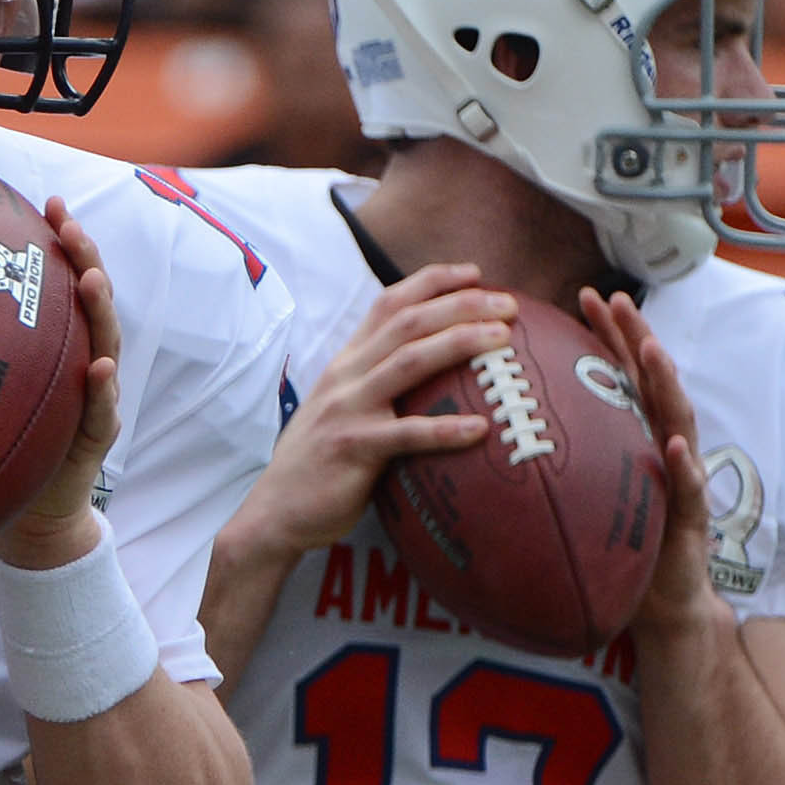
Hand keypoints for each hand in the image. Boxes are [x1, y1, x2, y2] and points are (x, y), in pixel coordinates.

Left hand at [0, 200, 121, 568]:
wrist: (25, 512)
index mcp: (55, 343)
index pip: (62, 282)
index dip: (61, 242)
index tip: (47, 203)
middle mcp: (82, 360)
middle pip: (92, 300)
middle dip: (86, 258)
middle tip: (70, 226)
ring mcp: (94, 396)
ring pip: (105, 344)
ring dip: (100, 309)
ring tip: (90, 279)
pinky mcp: (96, 436)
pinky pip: (102, 409)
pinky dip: (102, 388)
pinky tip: (98, 368)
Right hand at [230, 262, 510, 563]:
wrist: (275, 510)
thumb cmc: (323, 463)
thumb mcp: (345, 409)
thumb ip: (379, 385)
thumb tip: (437, 376)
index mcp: (347, 362)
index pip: (388, 304)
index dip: (432, 282)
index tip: (476, 274)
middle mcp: (346, 376)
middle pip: (407, 323)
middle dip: (460, 305)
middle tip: (509, 305)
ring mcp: (347, 409)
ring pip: (408, 362)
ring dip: (459, 344)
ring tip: (502, 341)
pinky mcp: (352, 448)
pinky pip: (406, 435)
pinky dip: (444, 429)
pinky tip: (480, 429)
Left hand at [578, 286, 719, 633]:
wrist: (657, 604)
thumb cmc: (615, 545)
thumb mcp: (581, 494)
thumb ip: (557, 462)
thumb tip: (499, 435)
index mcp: (635, 434)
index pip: (622, 373)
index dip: (609, 333)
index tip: (586, 295)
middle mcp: (663, 444)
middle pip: (651, 380)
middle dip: (636, 336)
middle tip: (615, 300)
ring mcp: (682, 475)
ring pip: (678, 419)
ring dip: (665, 383)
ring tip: (651, 350)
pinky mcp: (692, 516)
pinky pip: (689, 487)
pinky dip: (684, 465)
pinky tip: (674, 446)